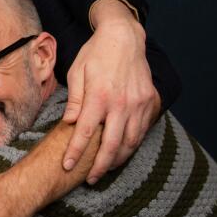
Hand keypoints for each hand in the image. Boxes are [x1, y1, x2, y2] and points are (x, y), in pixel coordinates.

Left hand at [62, 0, 159, 182]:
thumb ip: (75, 100)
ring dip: (118, 159)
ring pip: (130, 142)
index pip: (85, 132)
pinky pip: (142, 131)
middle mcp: (121, 103)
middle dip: (99, 166)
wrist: (125, 37)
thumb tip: (70, 123)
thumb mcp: (77, 72)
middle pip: (111, 145)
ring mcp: (138, 103)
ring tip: (105, 169)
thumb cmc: (96, 54)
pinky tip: (122, 152)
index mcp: (98, 96)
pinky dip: (132, 145)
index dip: (75, 152)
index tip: (67, 165)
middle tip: (90, 179)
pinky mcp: (149, 101)